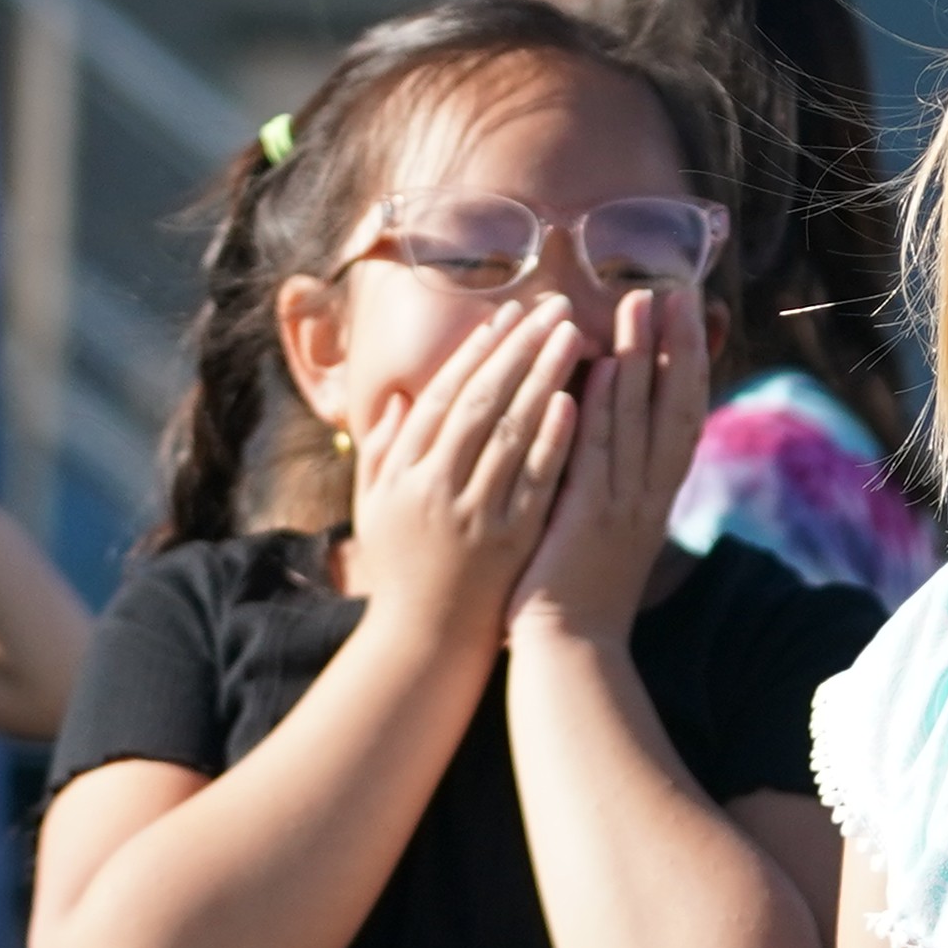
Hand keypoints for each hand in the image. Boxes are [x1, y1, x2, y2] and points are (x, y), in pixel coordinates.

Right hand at [339, 300, 580, 653]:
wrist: (423, 642)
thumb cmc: (400, 568)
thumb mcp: (373, 506)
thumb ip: (382, 450)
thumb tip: (398, 399)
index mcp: (401, 472)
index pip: (441, 396)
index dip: (474, 352)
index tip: (505, 315)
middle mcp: (434, 486)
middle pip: (479, 401)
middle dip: (518, 348)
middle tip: (553, 305)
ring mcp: (473, 512)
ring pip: (510, 432)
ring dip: (543, 378)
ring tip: (573, 334)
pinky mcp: (509, 539)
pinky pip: (534, 481)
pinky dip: (552, 439)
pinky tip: (574, 401)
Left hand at [512, 287, 705, 650]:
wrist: (572, 654)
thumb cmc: (575, 594)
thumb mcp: (603, 528)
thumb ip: (608, 479)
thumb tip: (604, 431)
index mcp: (653, 495)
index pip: (681, 415)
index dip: (687, 361)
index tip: (686, 315)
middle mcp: (650, 494)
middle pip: (675, 404)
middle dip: (677, 345)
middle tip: (676, 289)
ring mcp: (625, 505)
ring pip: (642, 418)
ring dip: (643, 357)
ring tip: (640, 303)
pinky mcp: (591, 517)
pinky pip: (601, 454)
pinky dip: (606, 408)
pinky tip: (605, 367)